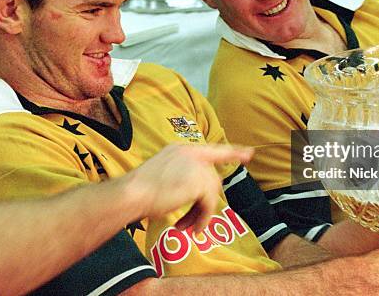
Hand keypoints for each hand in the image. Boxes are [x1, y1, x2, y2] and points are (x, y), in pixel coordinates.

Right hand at [125, 143, 252, 231]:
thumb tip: (201, 193)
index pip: (212, 150)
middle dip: (206, 203)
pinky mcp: (198, 181)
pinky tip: (193, 228)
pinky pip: (209, 204)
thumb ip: (182, 177)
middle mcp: (189, 153)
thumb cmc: (138, 191)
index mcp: (180, 150)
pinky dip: (203, 218)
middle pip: (212, 179)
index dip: (232, 153)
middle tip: (194, 223)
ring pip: (211, 193)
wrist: (130, 194)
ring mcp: (195, 165)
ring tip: (188, 227)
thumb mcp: (162, 176)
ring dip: (201, 213)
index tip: (248, 154)